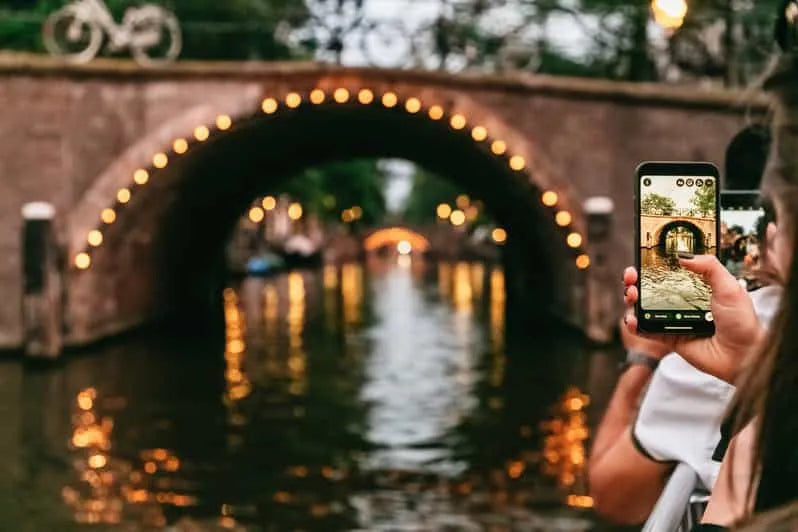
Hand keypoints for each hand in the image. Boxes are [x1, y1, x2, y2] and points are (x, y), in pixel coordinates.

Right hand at [622, 255, 763, 382]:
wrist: (743, 355)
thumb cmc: (742, 322)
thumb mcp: (729, 287)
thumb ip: (709, 266)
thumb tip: (684, 255)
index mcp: (696, 287)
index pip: (670, 271)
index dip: (654, 265)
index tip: (643, 258)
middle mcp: (682, 302)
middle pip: (651, 287)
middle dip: (636, 280)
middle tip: (631, 276)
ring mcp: (674, 320)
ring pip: (645, 307)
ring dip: (632, 299)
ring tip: (631, 295)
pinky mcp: (669, 338)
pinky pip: (647, 330)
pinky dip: (635, 325)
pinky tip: (632, 319)